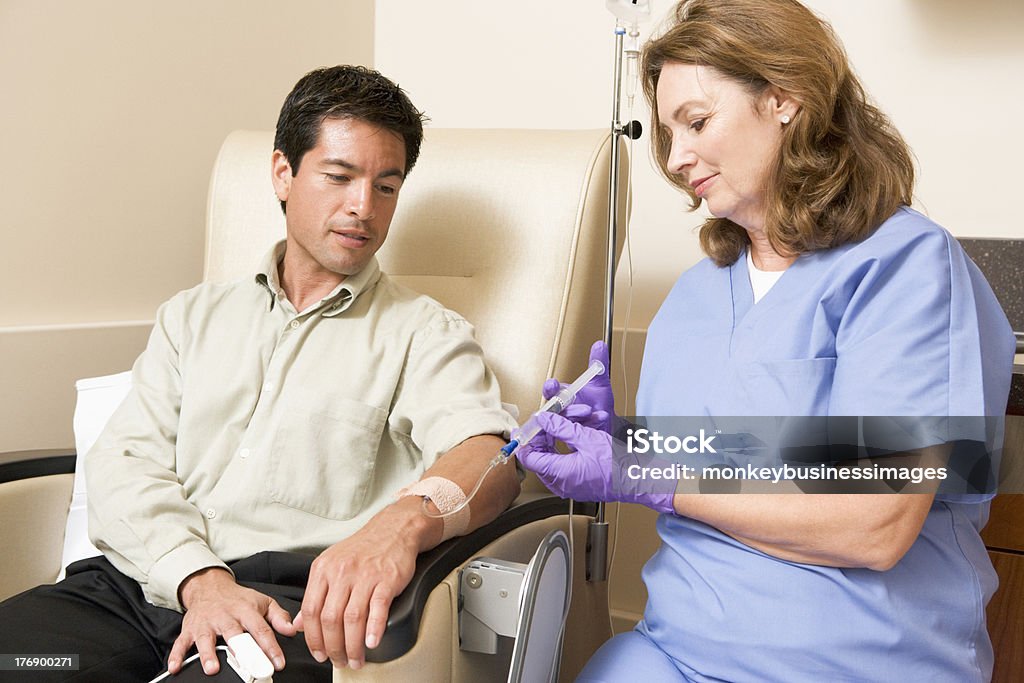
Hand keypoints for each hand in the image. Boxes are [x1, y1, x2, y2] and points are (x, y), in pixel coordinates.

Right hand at [169, 567, 295, 675]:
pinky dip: (177, 655)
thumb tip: (292, 630)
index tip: (278, 663)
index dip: (271, 647)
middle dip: (243, 652)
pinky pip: (181, 643)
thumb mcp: (262, 602)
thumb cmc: (238, 599)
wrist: (210, 586)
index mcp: (246, 610)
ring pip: (206, 639)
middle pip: (235, 635)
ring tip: (212, 668)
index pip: (261, 629)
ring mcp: (206, 623)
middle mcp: (226, 617)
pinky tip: (175, 667)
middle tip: (250, 667)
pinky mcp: (190, 629)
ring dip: (208, 654)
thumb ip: (278, 617)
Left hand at [295, 500, 424, 669]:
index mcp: (323, 569)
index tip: (319, 653)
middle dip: (333, 647)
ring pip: (352, 618)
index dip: (312, 638)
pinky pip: (378, 607)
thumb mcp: (331, 565)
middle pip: (330, 618)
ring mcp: (365, 575)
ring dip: (352, 645)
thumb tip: (298, 623)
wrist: (393, 529)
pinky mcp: (387, 579)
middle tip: (338, 661)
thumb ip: (315, 594)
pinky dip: (374, 628)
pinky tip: (371, 642)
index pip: (310, 610)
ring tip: (356, 659)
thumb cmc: (363, 549)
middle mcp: (341, 572)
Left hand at [516, 412, 675, 513]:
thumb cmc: (617, 465)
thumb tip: (544, 419)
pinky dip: (562, 451)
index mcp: (559, 473)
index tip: (524, 427)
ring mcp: (568, 486)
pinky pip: (561, 467)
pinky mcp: (576, 485)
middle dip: (541, 437)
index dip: (525, 439)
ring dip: (553, 442)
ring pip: (550, 461)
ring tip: (560, 425)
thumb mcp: (586, 438)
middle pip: (538, 458)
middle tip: (545, 421)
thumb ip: (560, 427)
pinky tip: (570, 437)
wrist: (636, 479)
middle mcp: (560, 484)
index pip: (528, 457)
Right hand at [542, 341, 614, 432]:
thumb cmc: (598, 405)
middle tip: (575, 404)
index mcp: (563, 395)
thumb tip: (599, 345)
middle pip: (553, 409)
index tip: (552, 383)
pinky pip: (574, 432)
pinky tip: (598, 418)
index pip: (551, 391)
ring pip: (564, 421)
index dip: (550, 388)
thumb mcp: (600, 383)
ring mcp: (565, 425)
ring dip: (577, 415)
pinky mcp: (570, 437)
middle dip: (564, 407)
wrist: (608, 425)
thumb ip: (599, 364)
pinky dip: (588, 424)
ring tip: (590, 410)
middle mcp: (561, 410)